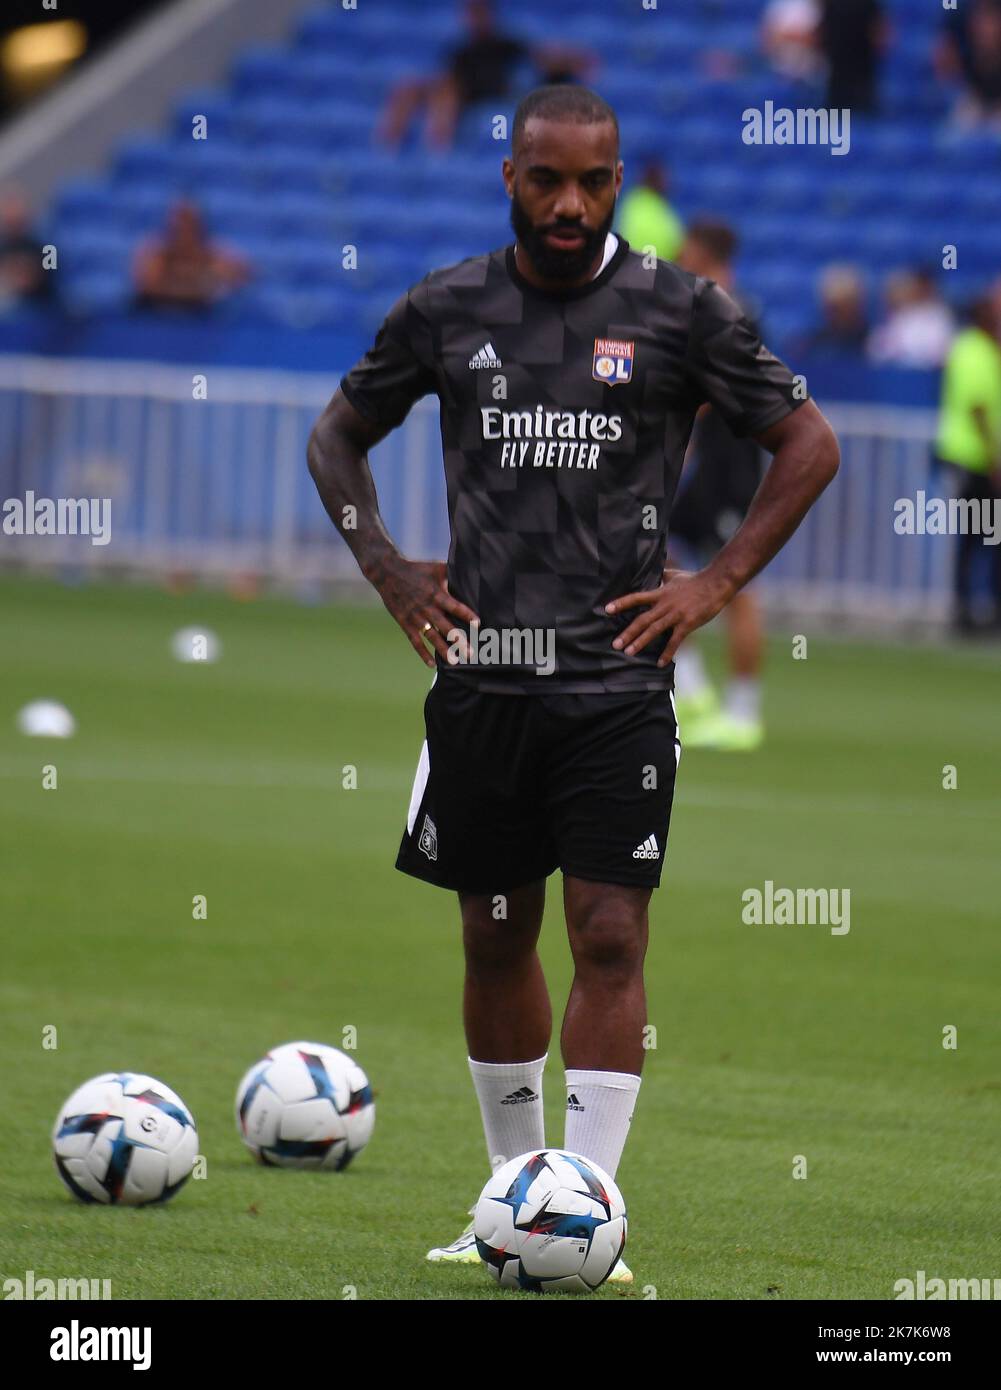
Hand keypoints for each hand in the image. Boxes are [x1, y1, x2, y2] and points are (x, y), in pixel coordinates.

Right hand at [370, 556, 478, 667]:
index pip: (454, 606)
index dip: (466, 614)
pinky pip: (415, 641)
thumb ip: (454, 573)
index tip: (478, 624)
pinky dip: (423, 653)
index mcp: (436, 593)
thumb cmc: (417, 569)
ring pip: (431, 637)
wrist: (388, 573)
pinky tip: (431, 665)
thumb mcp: (436, 568)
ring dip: (443, 650)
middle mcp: (426, 608)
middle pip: (445, 626)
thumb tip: (472, 573)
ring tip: (455, 662)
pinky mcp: (405, 623)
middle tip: (471, 653)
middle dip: (458, 640)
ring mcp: (415, 617)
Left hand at [605, 567, 731, 667]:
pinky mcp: (688, 623)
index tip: (606, 610)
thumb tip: (654, 571)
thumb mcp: (675, 575)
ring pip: (654, 630)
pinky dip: (667, 653)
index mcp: (660, 593)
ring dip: (641, 642)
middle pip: (642, 619)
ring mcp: (676, 615)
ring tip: (629, 653)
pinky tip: (660, 663)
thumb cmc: (695, 579)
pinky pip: (675, 641)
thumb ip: (662, 575)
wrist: (716, 583)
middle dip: (627, 633)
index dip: (621, 603)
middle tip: (615, 644)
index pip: (636, 598)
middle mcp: (665, 604)